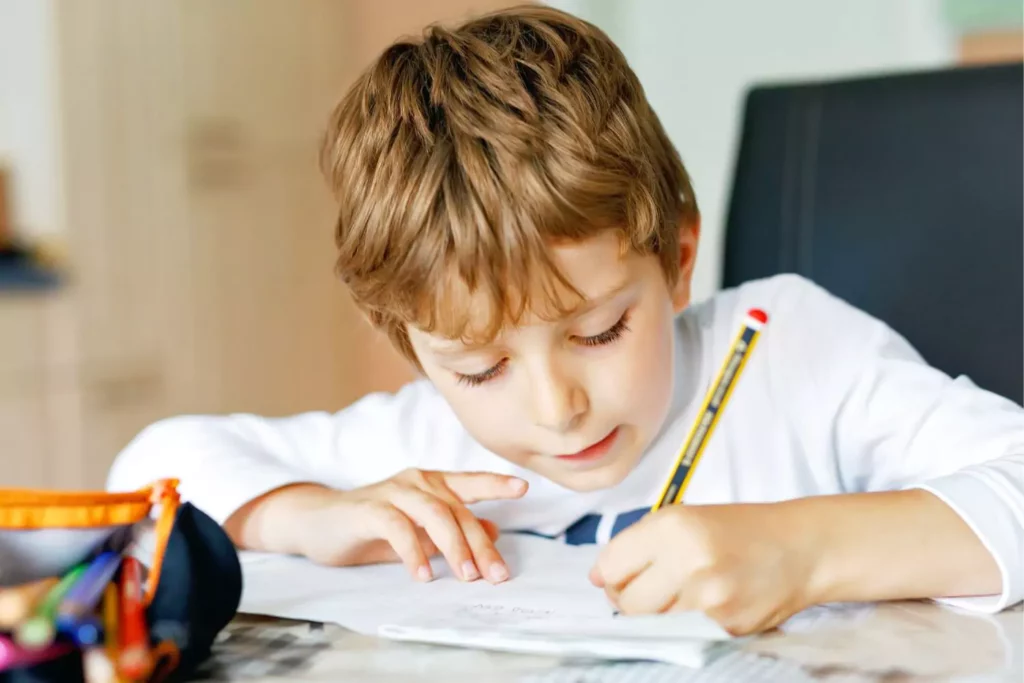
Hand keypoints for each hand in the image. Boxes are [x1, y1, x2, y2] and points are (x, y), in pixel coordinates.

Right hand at [293, 469, 527, 583]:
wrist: (318, 522)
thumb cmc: (371, 526)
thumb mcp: (418, 530)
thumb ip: (452, 529)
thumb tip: (494, 529)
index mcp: (431, 483)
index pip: (470, 482)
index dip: (496, 483)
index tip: (523, 488)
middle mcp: (416, 481)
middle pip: (458, 510)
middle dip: (480, 545)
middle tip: (496, 575)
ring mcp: (393, 491)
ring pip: (434, 514)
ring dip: (454, 547)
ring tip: (466, 576)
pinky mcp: (370, 509)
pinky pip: (398, 528)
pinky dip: (414, 552)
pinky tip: (423, 575)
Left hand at [588, 503, 816, 634]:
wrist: (800, 548)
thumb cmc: (738, 530)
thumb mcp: (684, 518)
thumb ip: (636, 544)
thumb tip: (596, 577)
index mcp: (672, 527)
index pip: (611, 567)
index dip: (610, 575)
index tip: (621, 575)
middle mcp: (688, 563)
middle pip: (626, 603)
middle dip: (628, 599)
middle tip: (648, 589)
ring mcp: (708, 601)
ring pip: (652, 624)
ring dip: (656, 614)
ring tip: (679, 595)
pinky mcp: (725, 629)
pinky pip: (682, 635)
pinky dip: (682, 625)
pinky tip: (700, 606)